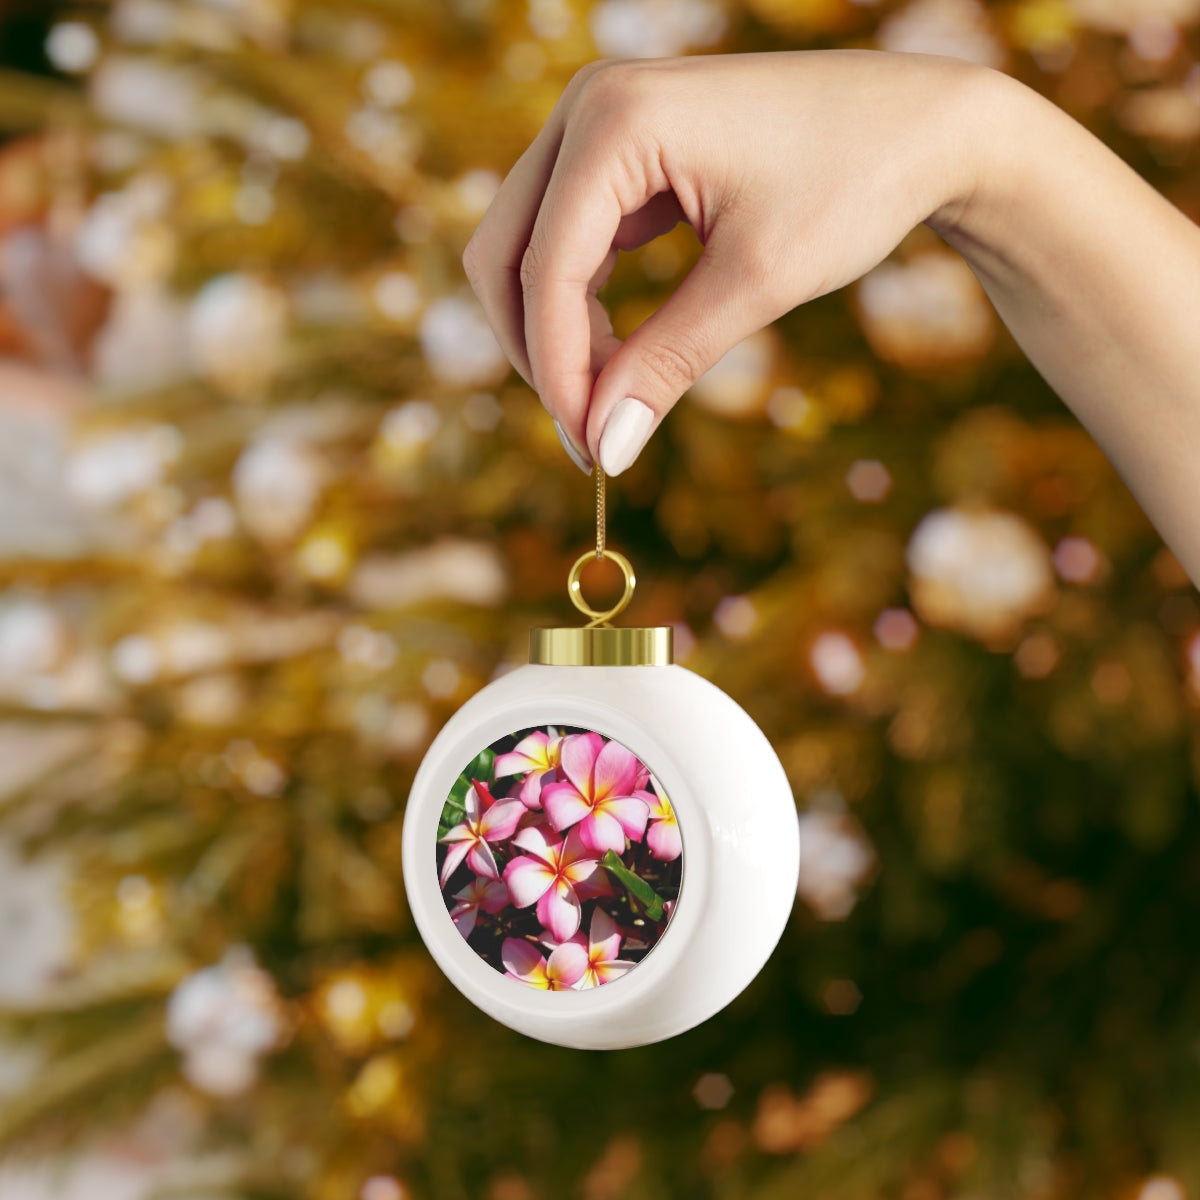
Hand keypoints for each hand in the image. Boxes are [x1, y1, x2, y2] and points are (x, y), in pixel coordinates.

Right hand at [463, 50, 988, 474]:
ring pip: (527, 249)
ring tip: (613, 399)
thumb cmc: (854, 183)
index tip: (590, 449)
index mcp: (616, 121)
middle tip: (589, 432)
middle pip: (504, 253)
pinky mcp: (621, 150)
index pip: (545, 270)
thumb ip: (667, 364)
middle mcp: (589, 106)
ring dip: (555, 331)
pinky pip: (568, 238)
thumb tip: (606, 448)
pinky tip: (622, 353)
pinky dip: (582, 303)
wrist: (922, 126)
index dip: (558, 371)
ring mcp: (600, 123)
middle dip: (537, 351)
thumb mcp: (756, 283)